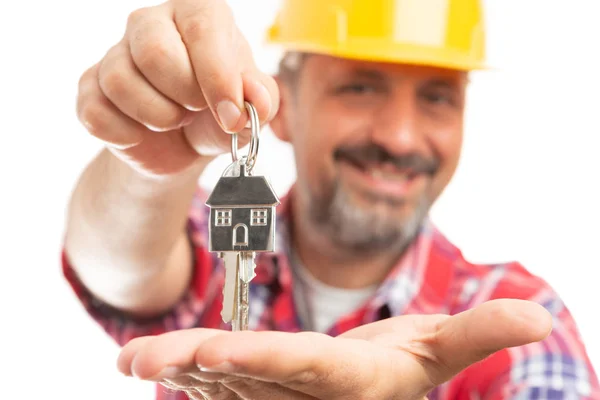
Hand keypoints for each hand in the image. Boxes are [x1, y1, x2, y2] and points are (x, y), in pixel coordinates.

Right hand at [76, 0, 278, 176]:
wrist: (180, 144)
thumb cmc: (218, 114)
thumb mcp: (249, 109)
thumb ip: (260, 100)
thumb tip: (256, 99)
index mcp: (198, 15)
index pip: (203, 29)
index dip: (217, 78)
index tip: (231, 117)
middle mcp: (151, 23)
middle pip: (154, 52)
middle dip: (183, 96)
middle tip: (197, 109)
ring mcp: (115, 54)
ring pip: (121, 83)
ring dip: (157, 118)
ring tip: (174, 120)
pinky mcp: (91, 87)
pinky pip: (95, 113)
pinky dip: (126, 135)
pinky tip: (142, 134)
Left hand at [117, 299, 551, 399]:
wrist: (367, 388)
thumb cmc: (402, 367)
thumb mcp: (438, 348)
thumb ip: (480, 335)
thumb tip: (541, 319)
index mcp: (345, 377)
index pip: (302, 365)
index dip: (261, 358)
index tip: (214, 349)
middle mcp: (301, 392)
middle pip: (247, 373)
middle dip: (199, 365)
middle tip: (148, 361)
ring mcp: (272, 392)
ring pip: (220, 377)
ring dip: (175, 369)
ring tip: (131, 360)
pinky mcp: (253, 385)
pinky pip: (213, 379)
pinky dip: (178, 370)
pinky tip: (139, 362)